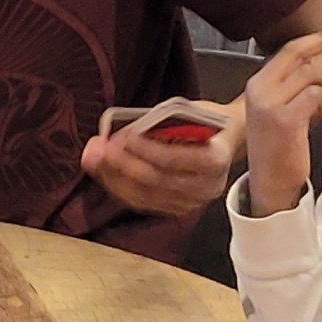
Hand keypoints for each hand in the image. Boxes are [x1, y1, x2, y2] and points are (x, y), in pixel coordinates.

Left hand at [81, 114, 235, 217]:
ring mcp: (193, 202)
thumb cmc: (205, 121)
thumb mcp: (188, 112)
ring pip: (146, 196)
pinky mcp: (178, 209)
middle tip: (100, 149)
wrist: (226, 140)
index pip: (174, 159)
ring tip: (95, 159)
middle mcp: (207, 186)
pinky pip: (144, 203)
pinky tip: (107, 172)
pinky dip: (121, 188)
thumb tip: (118, 133)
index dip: (145, 150)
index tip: (122, 137)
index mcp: (215, 159)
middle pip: (156, 181)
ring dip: (115, 178)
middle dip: (122, 165)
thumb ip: (159, 123)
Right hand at [241, 30, 321, 218]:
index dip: (315, 39)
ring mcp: (270, 103)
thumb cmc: (280, 147)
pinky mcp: (285, 119)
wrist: (270, 183)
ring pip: (311, 75)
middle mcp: (259, 89)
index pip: (288, 50)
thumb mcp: (282, 110)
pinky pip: (316, 95)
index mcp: (257, 84)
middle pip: (299, 55)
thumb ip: (297, 87)